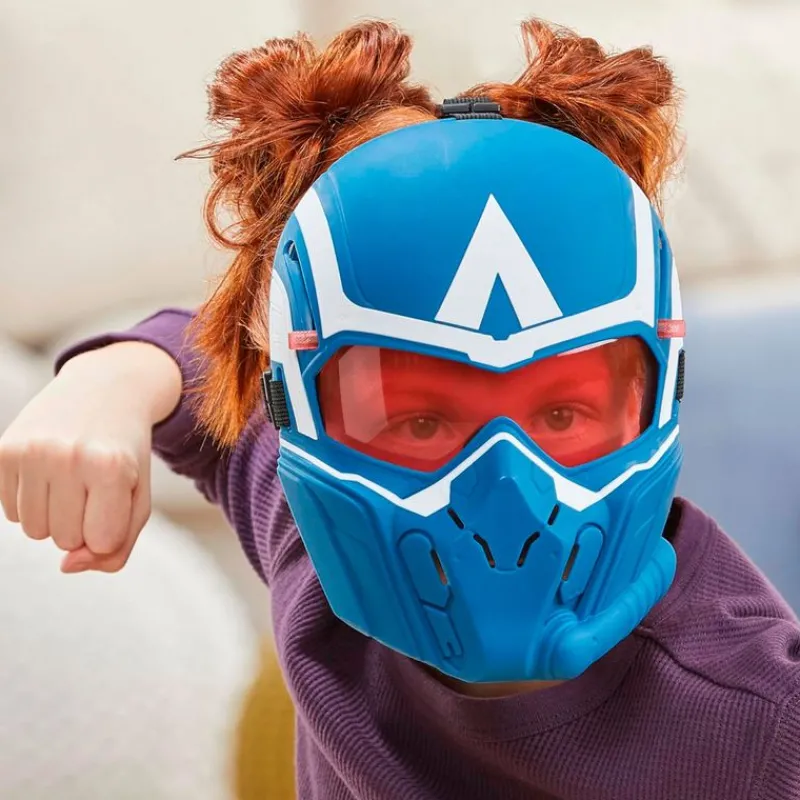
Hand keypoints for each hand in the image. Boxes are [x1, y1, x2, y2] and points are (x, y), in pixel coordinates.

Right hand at [0, 342, 181, 572]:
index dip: (110, 526)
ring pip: (34, 531)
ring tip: (72, 478)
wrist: (106, 389)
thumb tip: (66, 566)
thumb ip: (117, 548)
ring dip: (54, 515)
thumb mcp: (139, 497)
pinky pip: (11, 513)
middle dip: (82, 520)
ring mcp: (32, 451)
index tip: (117, 495)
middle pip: (64, 540)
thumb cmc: (125, 452)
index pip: (100, 542)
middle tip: (94, 482)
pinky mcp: (5, 450)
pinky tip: (49, 472)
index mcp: (111, 467)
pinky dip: (31, 502)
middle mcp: (67, 457)